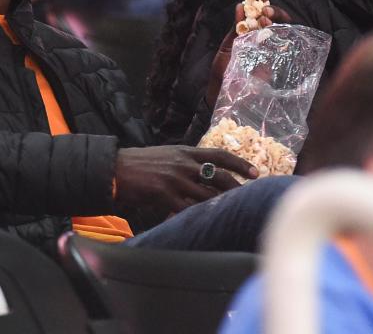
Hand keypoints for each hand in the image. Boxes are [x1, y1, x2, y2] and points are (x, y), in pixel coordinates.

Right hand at [115, 145, 257, 212]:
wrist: (117, 169)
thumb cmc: (141, 162)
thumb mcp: (168, 154)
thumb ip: (186, 161)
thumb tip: (205, 170)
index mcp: (186, 152)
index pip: (220, 155)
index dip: (240, 164)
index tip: (255, 172)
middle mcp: (184, 164)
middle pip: (219, 176)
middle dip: (237, 187)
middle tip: (249, 196)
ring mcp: (176, 180)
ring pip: (207, 195)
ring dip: (221, 204)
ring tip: (231, 211)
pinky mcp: (165, 196)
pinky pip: (188, 209)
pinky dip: (198, 215)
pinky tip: (206, 222)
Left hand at [206, 0, 290, 108]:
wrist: (222, 96)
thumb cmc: (221, 73)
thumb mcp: (226, 49)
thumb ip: (234, 30)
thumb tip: (239, 6)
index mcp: (245, 33)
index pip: (256, 13)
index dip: (260, 2)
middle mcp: (258, 40)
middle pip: (271, 19)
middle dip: (272, 9)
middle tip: (266, 10)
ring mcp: (267, 51)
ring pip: (278, 29)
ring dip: (275, 20)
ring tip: (266, 18)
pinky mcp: (273, 63)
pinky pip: (281, 47)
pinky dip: (281, 37)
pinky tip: (273, 32)